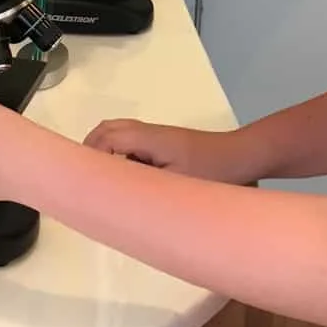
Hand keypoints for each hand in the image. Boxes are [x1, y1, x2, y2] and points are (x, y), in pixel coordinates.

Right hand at [83, 118, 255, 183]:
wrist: (243, 157)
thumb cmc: (212, 172)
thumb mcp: (177, 185)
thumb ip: (145, 186)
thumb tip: (118, 197)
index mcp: (148, 139)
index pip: (106, 138)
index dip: (89, 155)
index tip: (83, 181)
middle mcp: (148, 131)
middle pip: (106, 130)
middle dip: (91, 151)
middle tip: (87, 182)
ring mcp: (156, 135)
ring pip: (118, 133)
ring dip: (106, 152)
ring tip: (104, 183)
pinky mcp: (163, 142)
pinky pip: (130, 141)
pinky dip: (120, 154)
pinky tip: (127, 179)